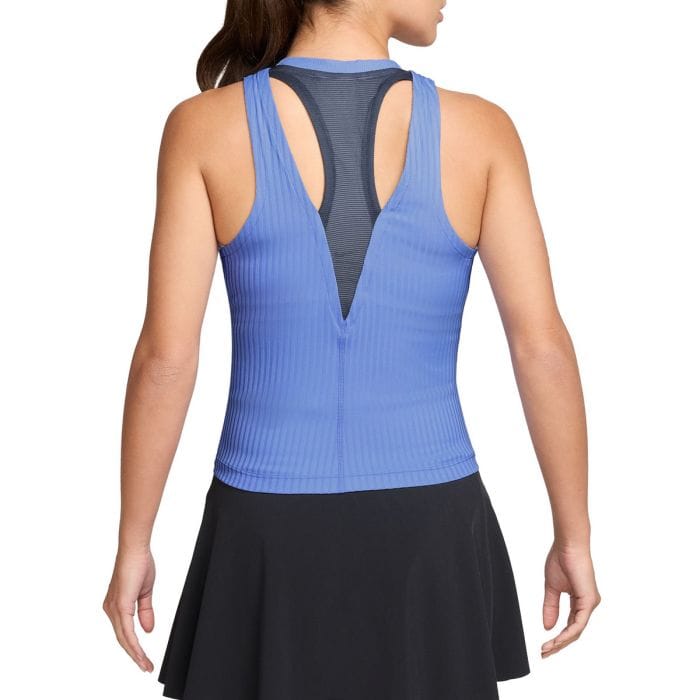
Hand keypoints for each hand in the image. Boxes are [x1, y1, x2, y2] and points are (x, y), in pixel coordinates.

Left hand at [102, 546, 155, 671]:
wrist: (135, 549)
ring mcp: (114, 608)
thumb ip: (145, 612)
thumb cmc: (139, 563)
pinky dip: (134, 644)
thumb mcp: (145, 592)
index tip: (144, 658)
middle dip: (135, 655)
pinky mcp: (120, 605)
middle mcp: (111, 609)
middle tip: (146, 666)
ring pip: (123, 638)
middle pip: (122, 639)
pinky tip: (140, 652)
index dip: (134, 646)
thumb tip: (148, 630)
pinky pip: (126, 630)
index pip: (124, 631)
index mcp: (116, 605)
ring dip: (135, 653)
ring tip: (146, 664)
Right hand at [541, 541, 600, 657]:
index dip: (557, 637)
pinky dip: (567, 633)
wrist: (568, 544)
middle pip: (573, 632)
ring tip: (547, 649)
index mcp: (580, 601)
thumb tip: (547, 627)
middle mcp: (587, 604)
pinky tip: (557, 639)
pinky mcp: (588, 600)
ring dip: (561, 642)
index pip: (569, 625)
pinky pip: (578, 623)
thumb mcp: (551, 588)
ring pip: (576, 630)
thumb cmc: (561, 560)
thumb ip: (550, 607)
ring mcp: (589, 603)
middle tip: (544, 653)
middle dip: (559, 644)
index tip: (544, 646)